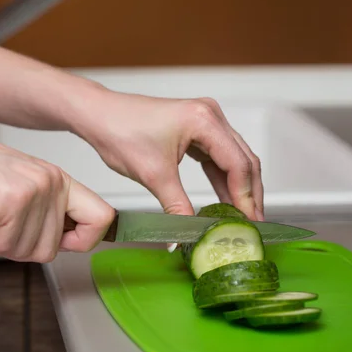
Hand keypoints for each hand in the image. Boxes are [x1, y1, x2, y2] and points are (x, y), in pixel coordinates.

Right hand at [0, 115, 114, 261]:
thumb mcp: (11, 191)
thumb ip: (34, 219)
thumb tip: (50, 251)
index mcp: (57, 178)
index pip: (101, 218)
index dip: (84, 241)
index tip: (62, 246)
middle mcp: (53, 181)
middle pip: (53, 248)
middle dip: (16, 251)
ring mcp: (36, 189)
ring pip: (30, 252)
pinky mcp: (14, 199)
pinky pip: (6, 245)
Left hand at [75, 91, 263, 220]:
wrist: (98, 115)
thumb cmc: (120, 131)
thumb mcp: (154, 175)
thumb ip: (177, 207)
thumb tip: (187, 235)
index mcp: (204, 120)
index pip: (238, 164)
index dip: (246, 197)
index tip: (250, 223)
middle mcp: (210, 115)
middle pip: (243, 159)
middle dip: (249, 193)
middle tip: (253, 224)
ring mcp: (204, 120)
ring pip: (232, 159)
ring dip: (237, 187)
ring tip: (242, 217)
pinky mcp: (194, 129)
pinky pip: (216, 157)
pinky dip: (221, 179)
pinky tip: (223, 201)